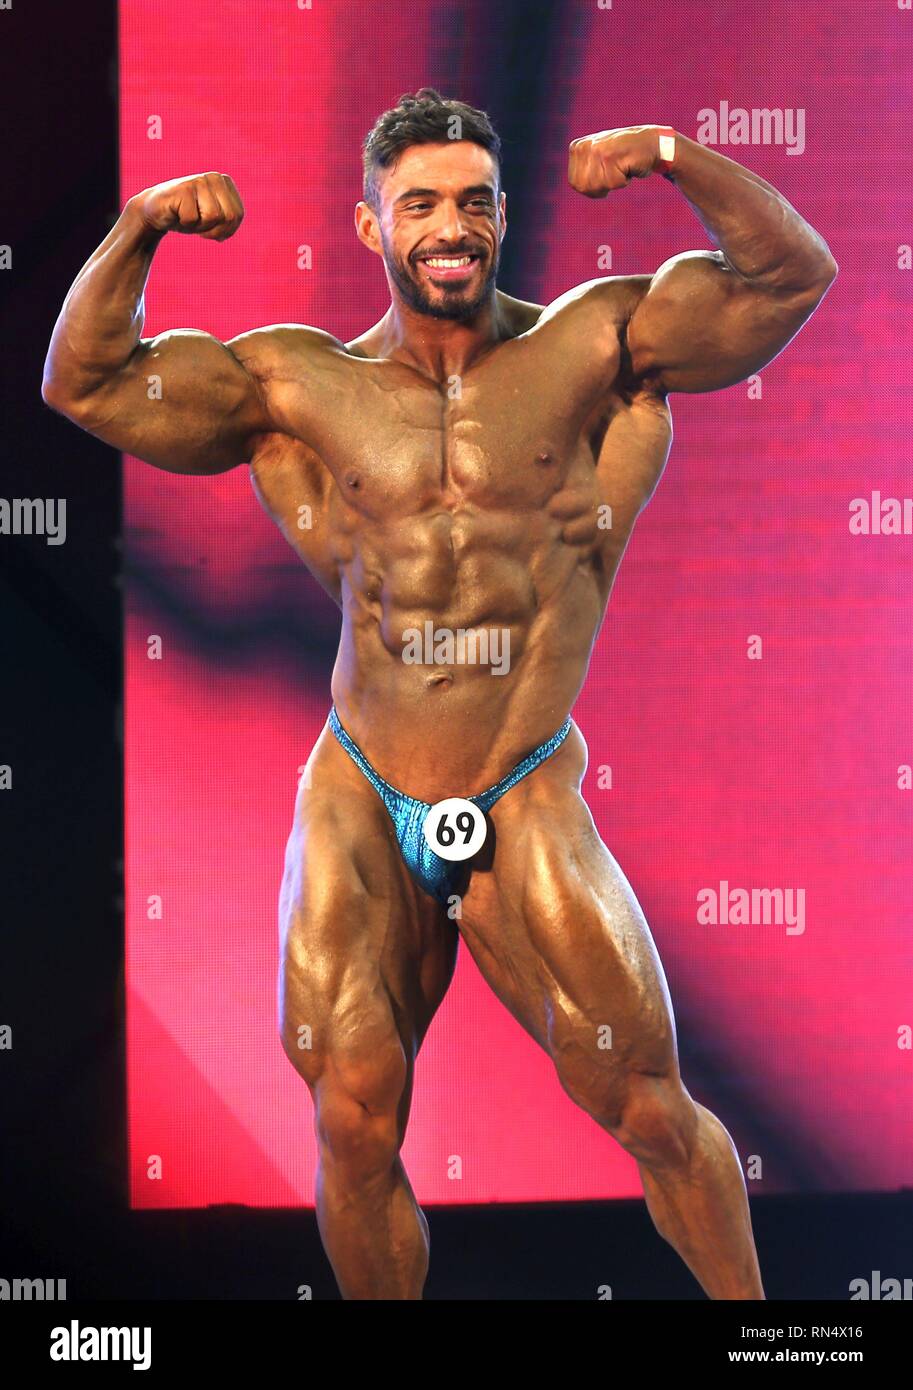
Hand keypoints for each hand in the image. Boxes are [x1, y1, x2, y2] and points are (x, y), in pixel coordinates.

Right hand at [129, 172, 243, 239]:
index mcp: (224, 182)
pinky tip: (176, 214)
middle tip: (198, 222)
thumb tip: (233, 220)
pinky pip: (193, 219)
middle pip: (229, 217)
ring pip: (213, 217)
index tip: (209, 225)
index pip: (238, 215)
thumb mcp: (214, 220)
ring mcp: (199, 181)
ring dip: (199, 226)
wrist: (155, 212)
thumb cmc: (187, 216)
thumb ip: (230, 219)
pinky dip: (185, 224)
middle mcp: (214, 177)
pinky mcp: (184, 189)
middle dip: (214, 229)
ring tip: (187, 217)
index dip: (225, 229)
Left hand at [568, 126, 671, 197]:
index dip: (592, 187)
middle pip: (585, 188)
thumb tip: (578, 186)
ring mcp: (597, 151)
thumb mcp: (598, 160)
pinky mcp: (611, 157)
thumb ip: (584, 172)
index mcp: (577, 148)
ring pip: (599, 187)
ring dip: (614, 182)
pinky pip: (614, 183)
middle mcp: (584, 147)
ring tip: (621, 166)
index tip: (604, 173)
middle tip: (614, 170)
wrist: (650, 143)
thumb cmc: (624, 156)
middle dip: (602, 186)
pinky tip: (628, 164)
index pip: (575, 184)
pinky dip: (624, 180)